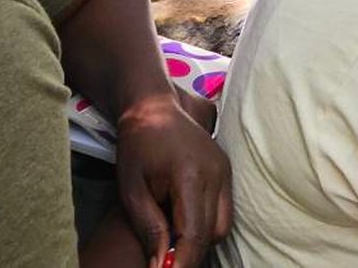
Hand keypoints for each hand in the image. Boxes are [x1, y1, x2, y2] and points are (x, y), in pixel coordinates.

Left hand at [113, 92, 233, 267]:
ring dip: (201, 239)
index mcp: (190, 173)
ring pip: (223, 224)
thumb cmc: (137, 144)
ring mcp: (225, 169)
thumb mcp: (131, 188)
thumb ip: (149, 227)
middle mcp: (216, 172)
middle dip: (191, 253)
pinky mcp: (226, 169)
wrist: (152, 106)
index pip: (194, 232)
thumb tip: (161, 264)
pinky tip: (184, 223)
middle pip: (213, 232)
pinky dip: (207, 223)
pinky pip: (224, 209)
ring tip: (173, 240)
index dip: (183, 261)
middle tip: (166, 260)